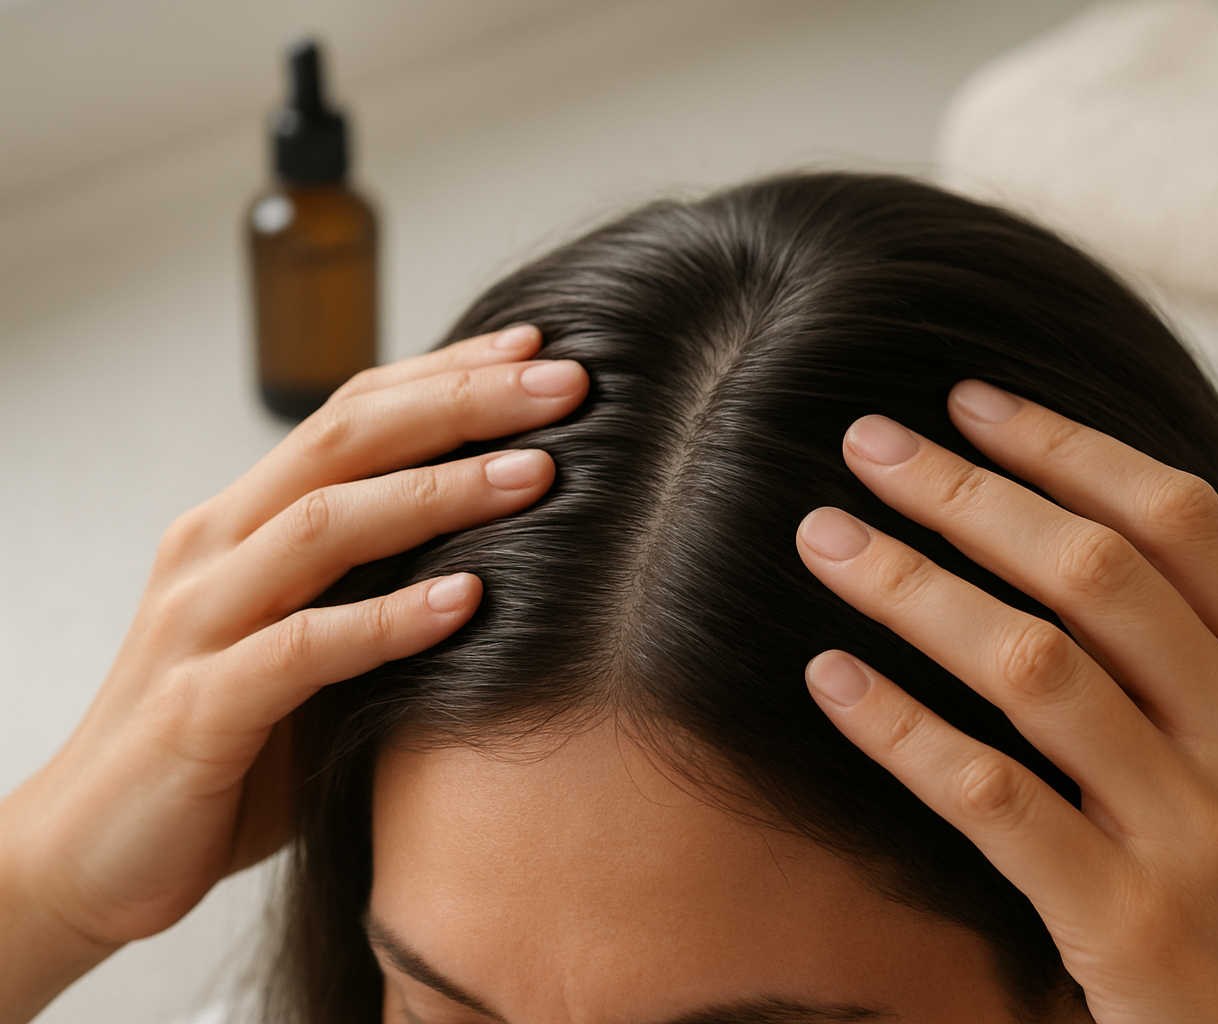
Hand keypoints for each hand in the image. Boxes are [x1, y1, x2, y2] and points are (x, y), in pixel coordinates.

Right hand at [0, 327, 586, 1023]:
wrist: (96, 854)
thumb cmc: (227, 744)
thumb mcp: (307, 643)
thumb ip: (373, 586)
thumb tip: (506, 549)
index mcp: (244, 521)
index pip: (353, 413)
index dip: (446, 373)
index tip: (541, 348)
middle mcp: (217, 550)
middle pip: (346, 438)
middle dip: (462, 402)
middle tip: (569, 381)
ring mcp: (201, 623)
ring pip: (325, 525)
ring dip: (439, 493)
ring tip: (537, 474)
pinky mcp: (199, 709)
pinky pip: (302, 648)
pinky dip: (388, 620)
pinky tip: (468, 602)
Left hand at [795, 380, 1217, 1023]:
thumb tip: (1083, 550)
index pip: (1182, 522)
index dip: (1067, 447)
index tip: (969, 402)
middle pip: (1094, 571)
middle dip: (966, 493)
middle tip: (868, 443)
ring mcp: (1200, 835)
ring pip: (1032, 665)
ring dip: (911, 587)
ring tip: (825, 541)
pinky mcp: (1130, 926)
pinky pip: (989, 798)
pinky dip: (900, 728)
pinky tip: (834, 681)